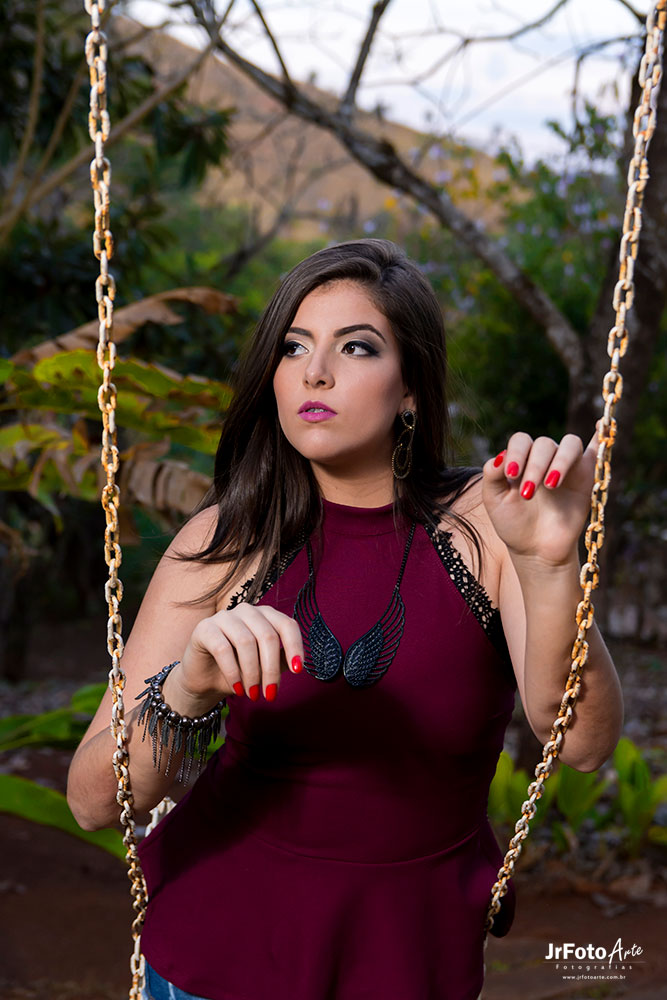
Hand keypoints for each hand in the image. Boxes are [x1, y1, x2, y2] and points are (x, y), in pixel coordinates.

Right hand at [172, 604, 304, 705]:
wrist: (205, 681)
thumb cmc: (238, 671)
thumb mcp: (264, 667)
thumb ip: (280, 661)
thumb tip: (297, 664)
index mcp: (265, 615)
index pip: (286, 624)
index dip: (295, 647)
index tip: (297, 671)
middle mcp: (246, 611)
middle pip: (267, 635)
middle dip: (271, 669)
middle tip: (269, 694)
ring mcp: (224, 616)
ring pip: (246, 642)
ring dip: (252, 673)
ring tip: (252, 694)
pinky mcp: (204, 628)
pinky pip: (223, 648)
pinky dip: (232, 672)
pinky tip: (236, 687)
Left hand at [481, 423, 600, 566]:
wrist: (536, 550)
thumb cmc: (513, 523)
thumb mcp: (494, 500)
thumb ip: (492, 475)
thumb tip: (501, 455)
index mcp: (521, 459)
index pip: (520, 440)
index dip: (516, 453)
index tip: (511, 475)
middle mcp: (544, 457)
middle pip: (544, 444)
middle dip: (536, 466)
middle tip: (529, 493)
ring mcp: (567, 465)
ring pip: (570, 444)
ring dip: (560, 461)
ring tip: (550, 485)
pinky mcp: (587, 476)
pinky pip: (597, 450)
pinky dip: (602, 436)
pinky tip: (601, 426)